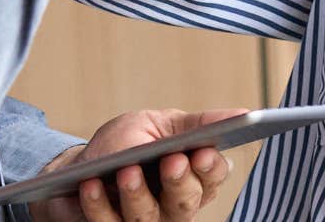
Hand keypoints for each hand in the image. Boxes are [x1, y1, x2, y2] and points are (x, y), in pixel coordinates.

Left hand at [35, 107, 245, 221]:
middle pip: (187, 202)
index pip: (213, 177)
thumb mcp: (160, 125)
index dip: (209, 168)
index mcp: (193, 176)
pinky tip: (92, 185)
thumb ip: (196, 124)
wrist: (80, 167)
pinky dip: (99, 204)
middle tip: (172, 161)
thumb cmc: (127, 144)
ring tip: (126, 172)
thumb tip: (243, 113)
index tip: (201, 153)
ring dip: (138, 195)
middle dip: (180, 182)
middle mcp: (175, 206)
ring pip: (149, 218)